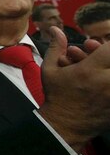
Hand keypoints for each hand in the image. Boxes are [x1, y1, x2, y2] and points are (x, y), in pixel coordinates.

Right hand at [39, 27, 109, 151]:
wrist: (65, 125)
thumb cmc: (57, 96)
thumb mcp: (50, 70)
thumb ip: (55, 47)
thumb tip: (55, 29)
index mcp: (89, 71)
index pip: (109, 49)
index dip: (105, 45)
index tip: (96, 47)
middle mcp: (106, 82)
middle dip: (109, 54)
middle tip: (99, 55)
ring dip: (109, 67)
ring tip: (100, 69)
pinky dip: (109, 80)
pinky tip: (102, 80)